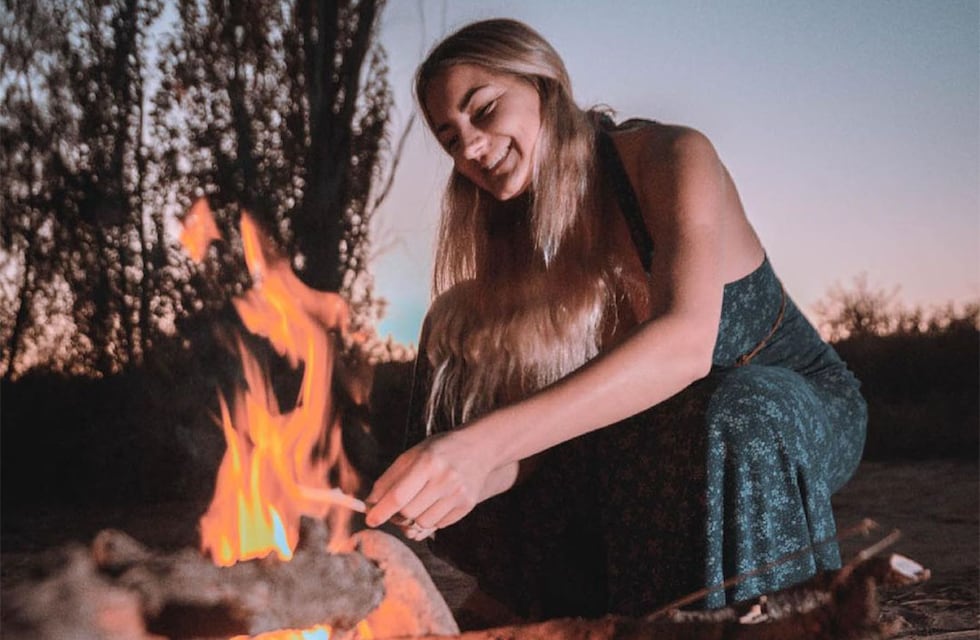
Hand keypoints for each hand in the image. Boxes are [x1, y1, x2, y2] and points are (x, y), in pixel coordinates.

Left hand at [365, 430, 493, 535]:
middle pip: (408, 513)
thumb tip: (370, 505)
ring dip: (413, 518)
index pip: (399, 497)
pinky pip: (438, 525)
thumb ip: (389, 479)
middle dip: (396, 514)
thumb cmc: (439, 451)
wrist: (479, 448)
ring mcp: (458, 493)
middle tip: (395, 508)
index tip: (370, 519)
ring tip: (418, 502)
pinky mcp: (467, 505)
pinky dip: (430, 518)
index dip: (381, 511)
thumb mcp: (412, 456)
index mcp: (427, 462)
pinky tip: (434, 502)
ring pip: (422, 523)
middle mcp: (445, 479)